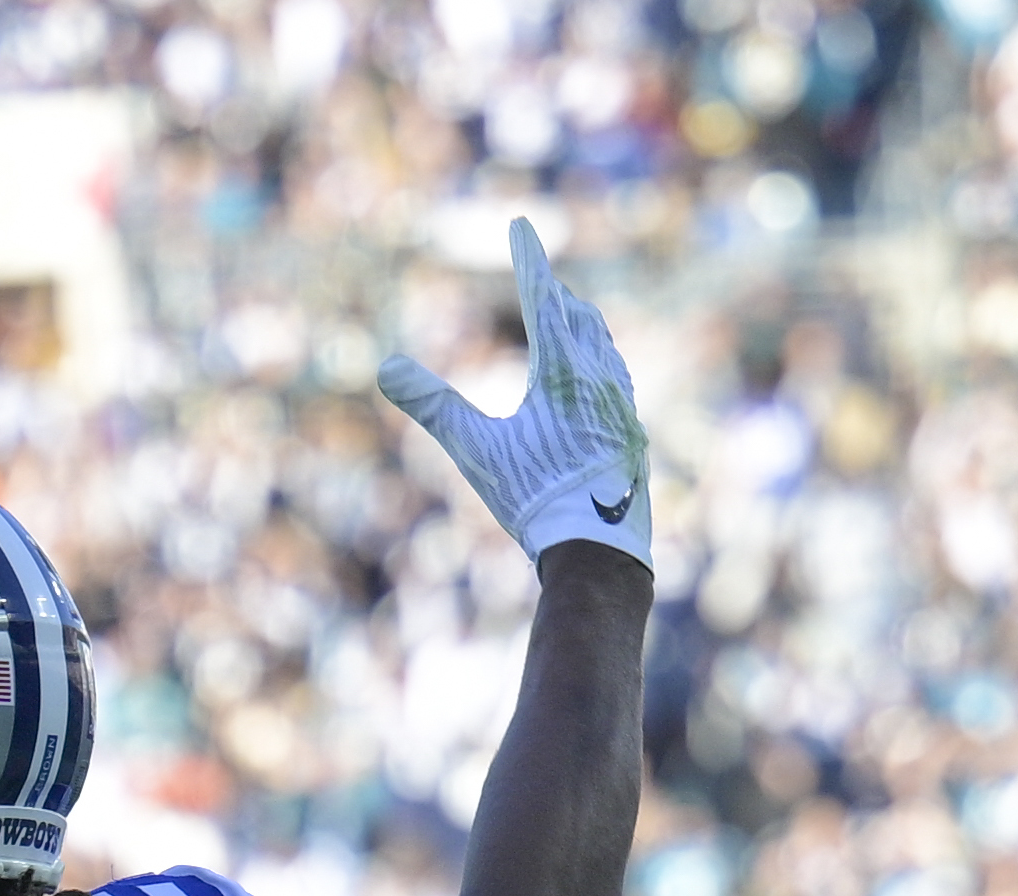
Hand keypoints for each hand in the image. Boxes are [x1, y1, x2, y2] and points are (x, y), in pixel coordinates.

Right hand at [381, 217, 652, 583]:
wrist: (599, 549)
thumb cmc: (535, 498)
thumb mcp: (476, 450)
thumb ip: (434, 406)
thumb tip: (386, 368)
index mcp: (560, 370)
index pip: (540, 298)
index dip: (528, 258)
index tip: (522, 223)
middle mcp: (598, 378)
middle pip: (579, 318)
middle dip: (556, 294)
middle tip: (542, 275)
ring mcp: (621, 406)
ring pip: (603, 349)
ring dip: (584, 327)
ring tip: (574, 320)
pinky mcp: (631, 435)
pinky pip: (616, 382)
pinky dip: (600, 365)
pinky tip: (600, 383)